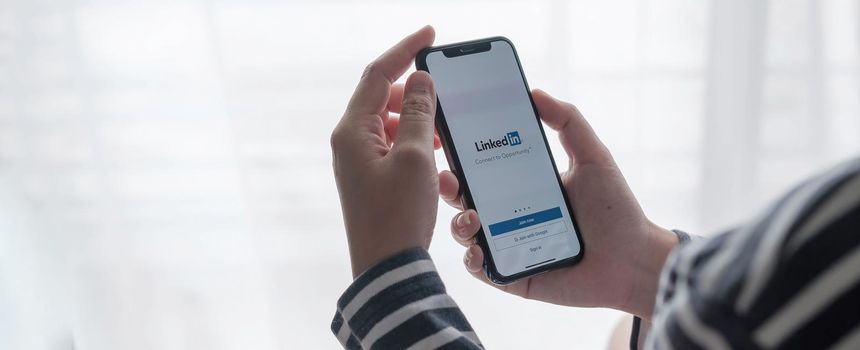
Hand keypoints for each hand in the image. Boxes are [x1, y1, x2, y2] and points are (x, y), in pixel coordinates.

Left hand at [331, 26, 442, 277]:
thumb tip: (419, 80)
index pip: (377, 75)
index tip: (429, 35)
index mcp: (352, 131)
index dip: (404, 50)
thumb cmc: (399, 215)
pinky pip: (391, 146)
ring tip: (441, 129)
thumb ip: (417, 112)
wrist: (387, 268)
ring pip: (388, 123)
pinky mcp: (370, 179)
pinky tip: (434, 154)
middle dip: (413, 92)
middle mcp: (349, 143)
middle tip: (443, 93)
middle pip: (380, 97)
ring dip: (415, 119)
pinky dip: (413, 142)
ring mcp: (358, 162)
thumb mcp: (415, 157)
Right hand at [441, 90, 676, 319]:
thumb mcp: (593, 157)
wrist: (634, 260)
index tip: (448, 141)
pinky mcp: (511, 277)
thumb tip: (535, 92)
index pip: (482, 168)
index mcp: (522, 186)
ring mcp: (507, 246)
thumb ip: (568, 121)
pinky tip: (478, 250)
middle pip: (465, 198)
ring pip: (466, 233)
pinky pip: (480, 269)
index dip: (461, 157)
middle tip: (449, 179)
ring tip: (472, 217)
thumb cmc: (616, 209)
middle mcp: (509, 215)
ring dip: (459, 224)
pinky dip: (472, 260)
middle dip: (449, 188)